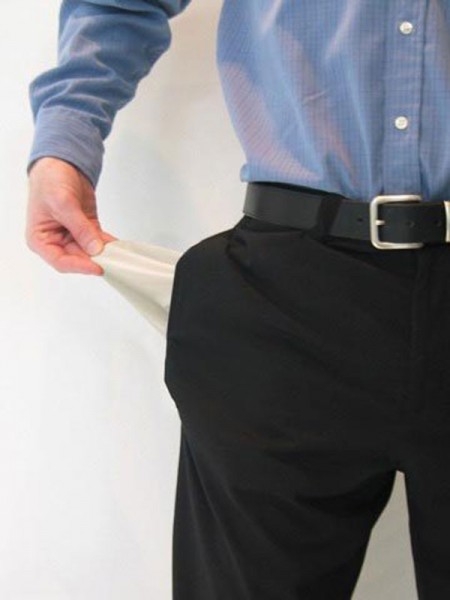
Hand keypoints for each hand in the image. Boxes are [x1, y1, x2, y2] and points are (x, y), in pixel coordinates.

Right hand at [26, 157, 116, 274]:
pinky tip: (118, 246)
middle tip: (112, 261)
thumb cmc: (49, 181)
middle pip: (78, 259)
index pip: (61, 262)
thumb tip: (94, 248)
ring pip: (91, 252)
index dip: (80, 266)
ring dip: (105, 254)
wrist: (60, 164)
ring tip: (119, 255)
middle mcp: (56, 242)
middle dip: (95, 260)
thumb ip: (79, 228)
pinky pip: (98, 241)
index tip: (97, 266)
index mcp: (40, 240)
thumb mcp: (63, 204)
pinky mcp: (86, 230)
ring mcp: (72, 236)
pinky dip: (109, 244)